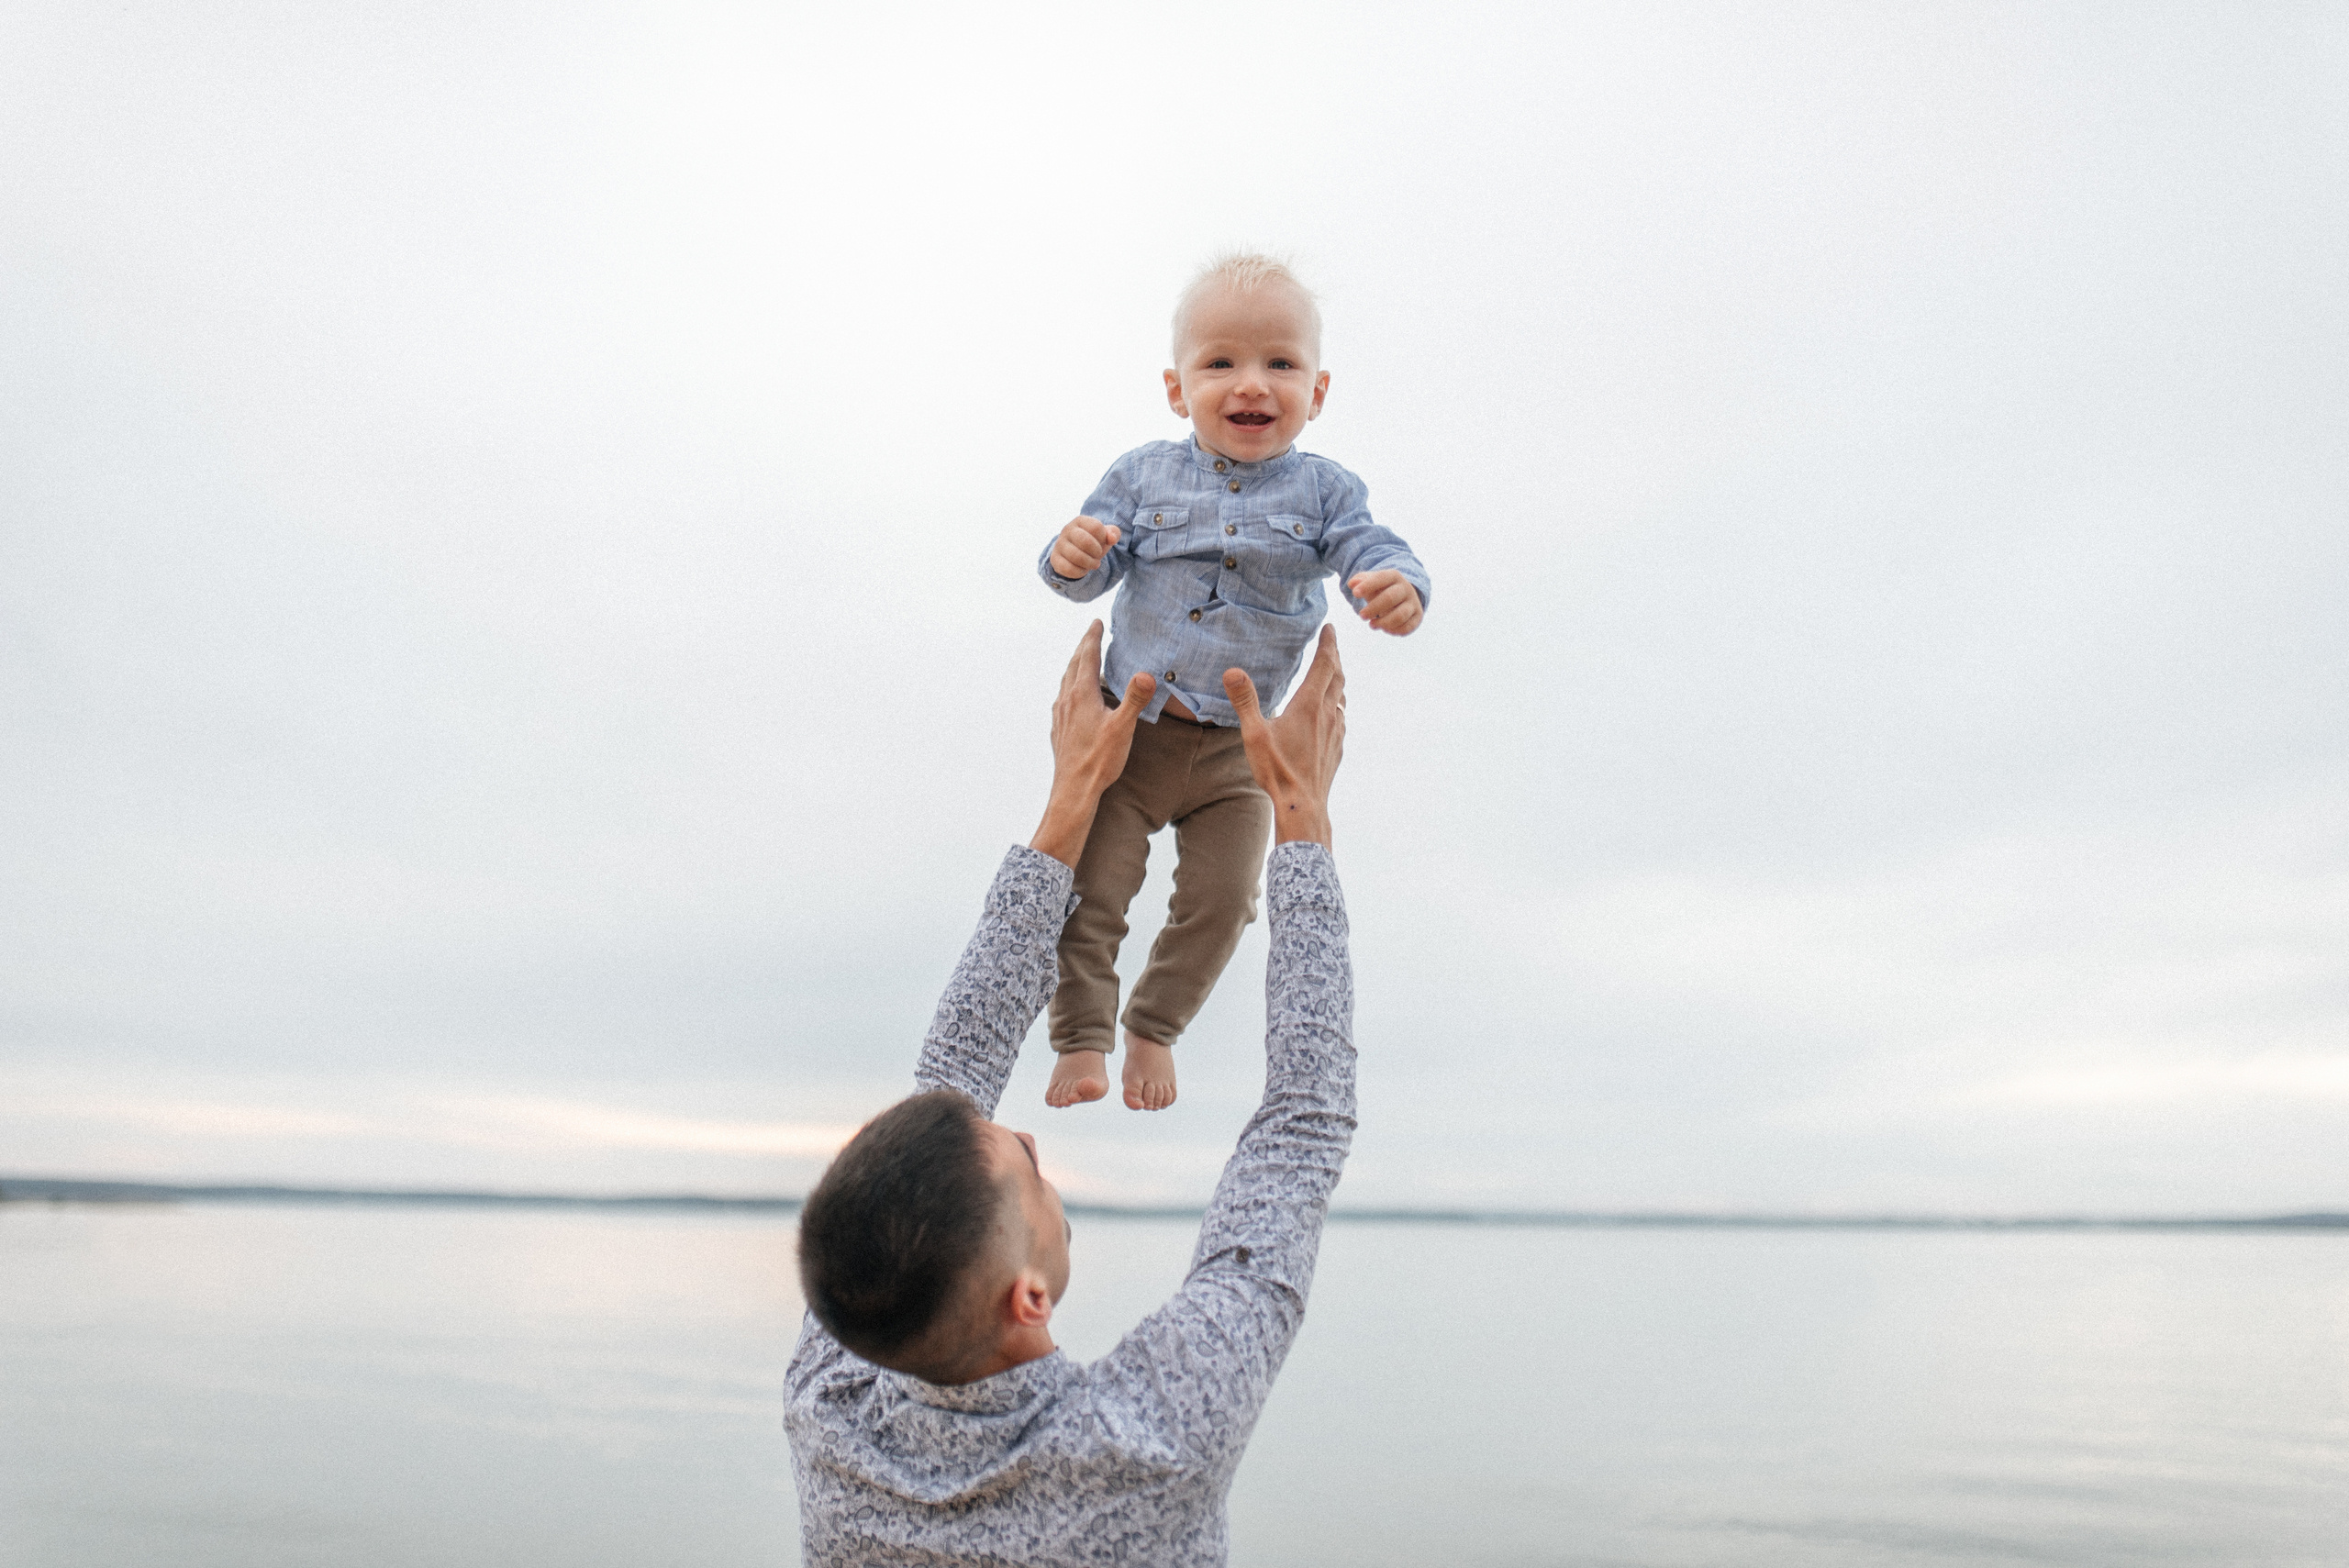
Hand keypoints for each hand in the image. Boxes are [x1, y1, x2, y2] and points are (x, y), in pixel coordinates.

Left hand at [1031, 622, 1153, 865]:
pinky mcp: (1059, 729)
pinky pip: (1062, 697)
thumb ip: (1134, 698)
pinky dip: (1069, 685)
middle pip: (1074, 664)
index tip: (1096, 622)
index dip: (1093, 637)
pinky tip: (1072, 695)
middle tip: (1091, 632)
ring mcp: (1060, 714)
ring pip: (1065, 680)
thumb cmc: (1099, 760)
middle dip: (1083, 646)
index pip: (1087, 657)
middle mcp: (1067, 700)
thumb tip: (1147, 673)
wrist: (1074, 789)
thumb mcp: (1123, 728)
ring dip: (1074, 665)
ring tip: (1081, 658)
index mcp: (1082, 695)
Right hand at [1049, 516, 1121, 578]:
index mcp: (1080, 521)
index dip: (1103, 538)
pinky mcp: (1055, 559)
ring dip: (1090, 563)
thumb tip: (1112, 538)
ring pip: (1076, 556)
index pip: (1096, 527)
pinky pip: (1068, 568)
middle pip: (1085, 541)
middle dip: (1097, 552)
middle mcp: (1067, 530)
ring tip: (1093, 564)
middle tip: (1098, 555)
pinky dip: (1080, 572)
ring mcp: (1059, 544)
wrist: (1075, 555)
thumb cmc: (1093, 543)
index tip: (1101, 543)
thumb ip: (1113, 533)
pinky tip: (1083, 570)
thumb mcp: (1105, 536)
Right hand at [1223, 624, 1343, 848]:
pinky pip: (1342, 717)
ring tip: (1332, 671)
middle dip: (1335, 655)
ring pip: (1342, 696)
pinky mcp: (1337, 747)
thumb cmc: (1278, 770)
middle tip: (1332, 641)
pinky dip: (1338, 703)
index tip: (1330, 627)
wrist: (1303, 805)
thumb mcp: (1254, 734)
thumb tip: (1231, 670)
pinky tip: (1331, 710)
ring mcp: (1336, 731)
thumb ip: (1245, 700)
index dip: (1329, 643)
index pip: (1325, 664)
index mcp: (1310, 705)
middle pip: (1337, 676)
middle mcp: (1328, 714)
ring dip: (1338, 679)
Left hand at [1347, 569, 1423, 635]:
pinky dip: (1395, 630)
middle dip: (1373, 608)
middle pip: (1390, 597)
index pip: (1381, 578)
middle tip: (1361, 616)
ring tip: (1372, 625)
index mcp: (1394, 576)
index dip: (1368, 585)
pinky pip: (1408, 627)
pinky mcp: (1417, 617)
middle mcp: (1406, 588)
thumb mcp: (1371, 581)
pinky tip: (1385, 629)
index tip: (1355, 594)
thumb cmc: (1381, 589)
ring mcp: (1413, 603)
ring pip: (1400, 615)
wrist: (1402, 596)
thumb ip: (1360, 581)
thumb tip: (1352, 584)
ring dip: (1384, 622)